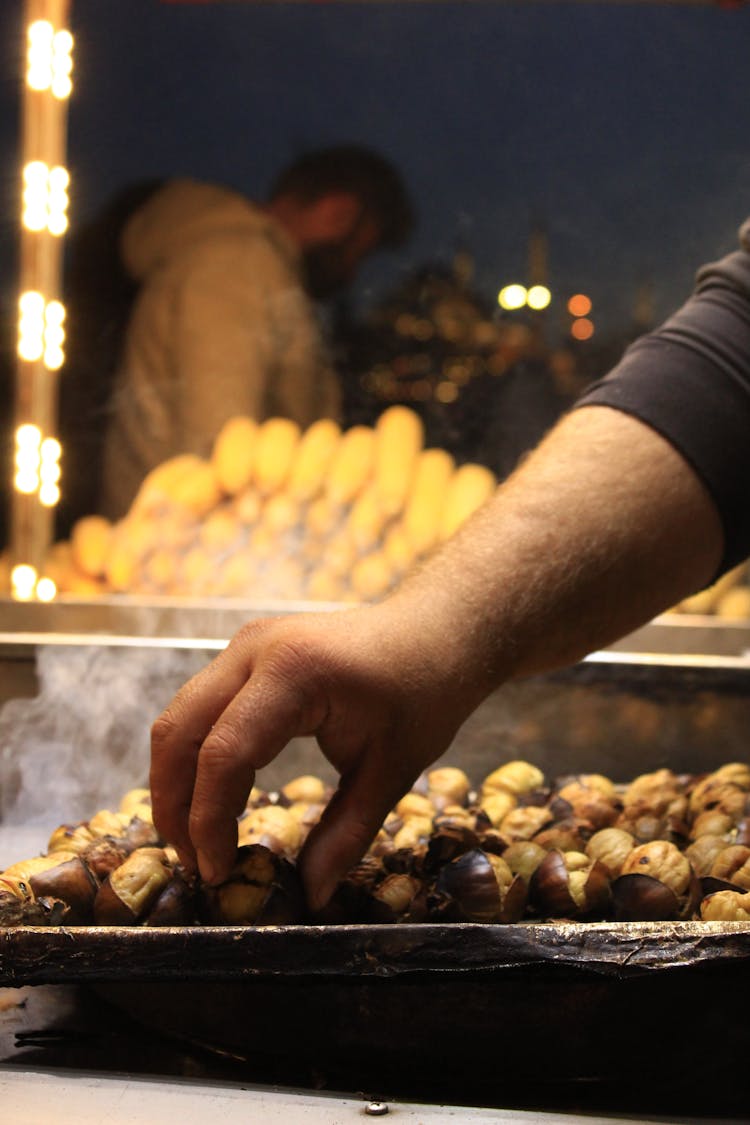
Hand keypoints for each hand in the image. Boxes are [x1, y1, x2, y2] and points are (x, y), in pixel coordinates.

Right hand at [149, 602, 472, 910]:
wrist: (436, 631)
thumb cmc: (424, 692)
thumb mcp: (392, 771)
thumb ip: (346, 835)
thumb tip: (311, 897)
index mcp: (294, 673)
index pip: (224, 754)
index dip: (209, 821)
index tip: (219, 872)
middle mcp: (254, 650)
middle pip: (179, 732)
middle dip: (174, 804)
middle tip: (195, 862)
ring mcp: (246, 645)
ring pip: (180, 717)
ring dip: (176, 780)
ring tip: (197, 838)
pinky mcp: (246, 652)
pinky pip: (201, 706)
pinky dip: (195, 755)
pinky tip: (215, 798)